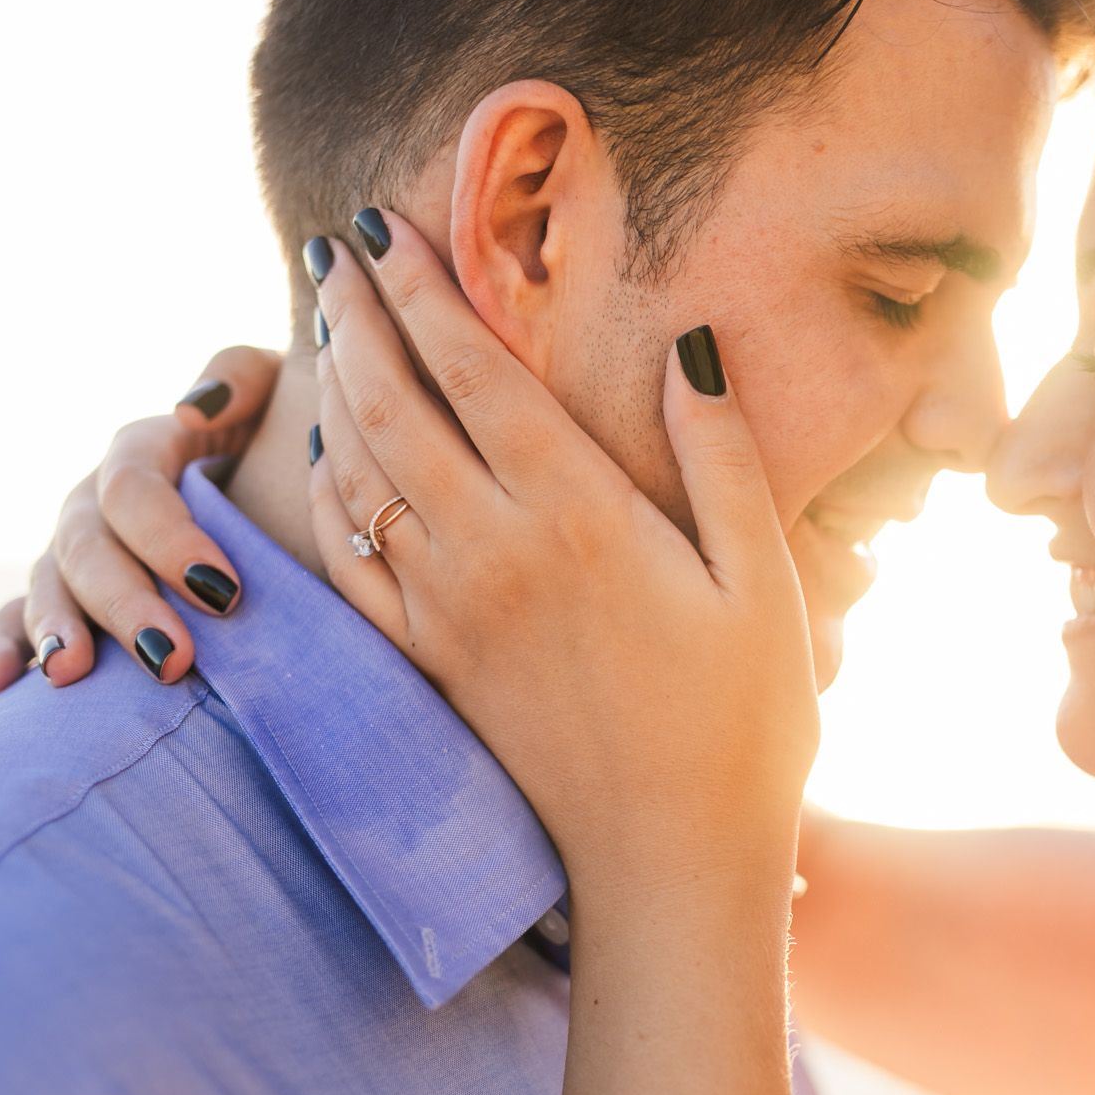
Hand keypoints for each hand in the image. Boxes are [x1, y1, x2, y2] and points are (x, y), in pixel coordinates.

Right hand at [0, 347, 282, 690]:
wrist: (276, 477)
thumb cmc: (281, 432)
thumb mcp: (278, 389)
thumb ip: (241, 379)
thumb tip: (191, 409)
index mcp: (144, 450)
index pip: (135, 489)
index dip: (170, 539)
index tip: (226, 592)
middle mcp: (97, 500)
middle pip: (88, 547)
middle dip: (125, 605)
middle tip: (172, 659)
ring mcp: (75, 548)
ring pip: (49, 583)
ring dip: (55, 629)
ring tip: (70, 673)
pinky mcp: (67, 593)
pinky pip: (17, 616)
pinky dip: (6, 646)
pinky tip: (0, 682)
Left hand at [308, 218, 817, 880]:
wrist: (671, 864)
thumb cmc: (742, 726)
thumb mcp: (765, 585)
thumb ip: (723, 460)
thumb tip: (693, 347)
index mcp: (581, 518)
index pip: (479, 376)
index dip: (429, 294)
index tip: (390, 230)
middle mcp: (496, 554)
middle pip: (396, 408)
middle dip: (360, 320)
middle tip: (338, 255)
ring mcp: (452, 614)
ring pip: (361, 477)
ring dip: (336, 392)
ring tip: (329, 330)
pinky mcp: (435, 666)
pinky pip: (354, 563)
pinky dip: (328, 498)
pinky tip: (331, 464)